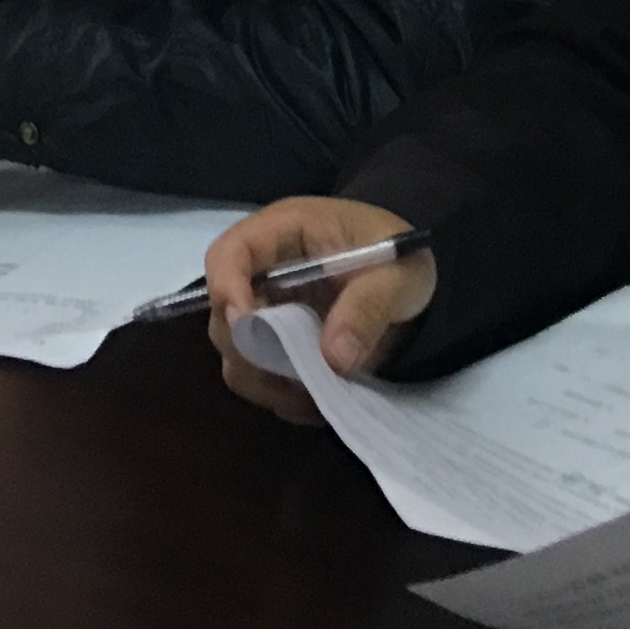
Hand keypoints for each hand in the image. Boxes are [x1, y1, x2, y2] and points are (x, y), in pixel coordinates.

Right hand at [201, 196, 438, 419]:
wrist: (407, 279)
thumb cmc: (399, 259)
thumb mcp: (399, 275)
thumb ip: (369, 308)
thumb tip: (334, 358)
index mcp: (285, 231)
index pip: (229, 253)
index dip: (226, 287)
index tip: (247, 323)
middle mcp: (262, 271)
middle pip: (223, 313)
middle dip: (251, 348)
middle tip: (295, 370)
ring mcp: (265, 311)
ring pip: (234, 354)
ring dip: (265, 379)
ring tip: (313, 389)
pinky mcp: (274, 345)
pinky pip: (258, 379)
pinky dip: (281, 395)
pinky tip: (316, 397)